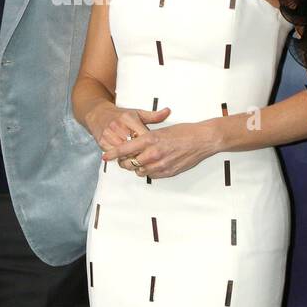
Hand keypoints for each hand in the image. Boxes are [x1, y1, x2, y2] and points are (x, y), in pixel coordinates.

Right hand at [87, 105, 170, 154]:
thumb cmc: (120, 115)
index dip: (149, 144)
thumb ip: (153, 115)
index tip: (155, 148)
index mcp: (128, 119)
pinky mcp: (102, 142)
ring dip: (131, 157)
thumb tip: (167, 112)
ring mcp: (109, 135)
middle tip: (148, 157)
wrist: (99, 115)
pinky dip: (121, 158)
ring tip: (139, 160)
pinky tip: (127, 158)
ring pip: (123, 152)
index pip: (142, 135)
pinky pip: (114, 155)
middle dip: (141, 152)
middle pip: (133, 145)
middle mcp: (118, 126)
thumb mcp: (137, 113)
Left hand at [102, 119, 218, 179]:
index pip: (124, 149)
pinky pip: (151, 175)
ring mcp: (160, 165)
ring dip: (137, 167)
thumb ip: (145, 140)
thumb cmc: (183, 132)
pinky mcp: (168, 172)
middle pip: (129, 163)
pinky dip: (148, 171)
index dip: (112, 154)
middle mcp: (153, 153)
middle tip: (124, 159)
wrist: (202, 140)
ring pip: (139, 171)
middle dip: (124, 162)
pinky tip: (153, 164)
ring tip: (140, 160)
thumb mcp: (160, 131)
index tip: (105, 156)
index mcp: (149, 139)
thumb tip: (134, 145)